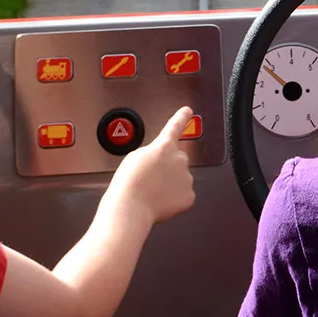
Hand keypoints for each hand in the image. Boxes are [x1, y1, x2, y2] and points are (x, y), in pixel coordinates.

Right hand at [105, 107, 195, 224]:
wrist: (131, 206)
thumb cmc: (129, 183)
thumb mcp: (135, 157)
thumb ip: (152, 153)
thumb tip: (159, 160)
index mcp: (164, 146)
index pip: (175, 126)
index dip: (182, 117)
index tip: (188, 110)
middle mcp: (179, 159)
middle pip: (177, 160)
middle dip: (168, 168)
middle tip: (151, 179)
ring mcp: (186, 177)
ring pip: (180, 178)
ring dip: (170, 183)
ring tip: (152, 191)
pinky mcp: (189, 195)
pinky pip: (183, 195)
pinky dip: (174, 199)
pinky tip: (160, 201)